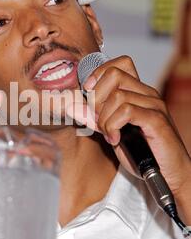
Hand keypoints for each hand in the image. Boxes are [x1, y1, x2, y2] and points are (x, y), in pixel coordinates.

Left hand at [69, 55, 190, 221]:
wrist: (167, 174)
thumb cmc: (141, 153)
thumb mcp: (111, 132)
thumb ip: (94, 118)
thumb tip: (71, 105)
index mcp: (138, 92)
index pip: (118, 64)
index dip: (98, 74)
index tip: (88, 94)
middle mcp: (147, 93)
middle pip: (114, 74)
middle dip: (97, 98)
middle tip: (99, 120)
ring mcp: (154, 105)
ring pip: (117, 96)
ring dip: (104, 118)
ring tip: (109, 135)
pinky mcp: (157, 120)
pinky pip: (126, 111)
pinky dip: (113, 127)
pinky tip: (115, 140)